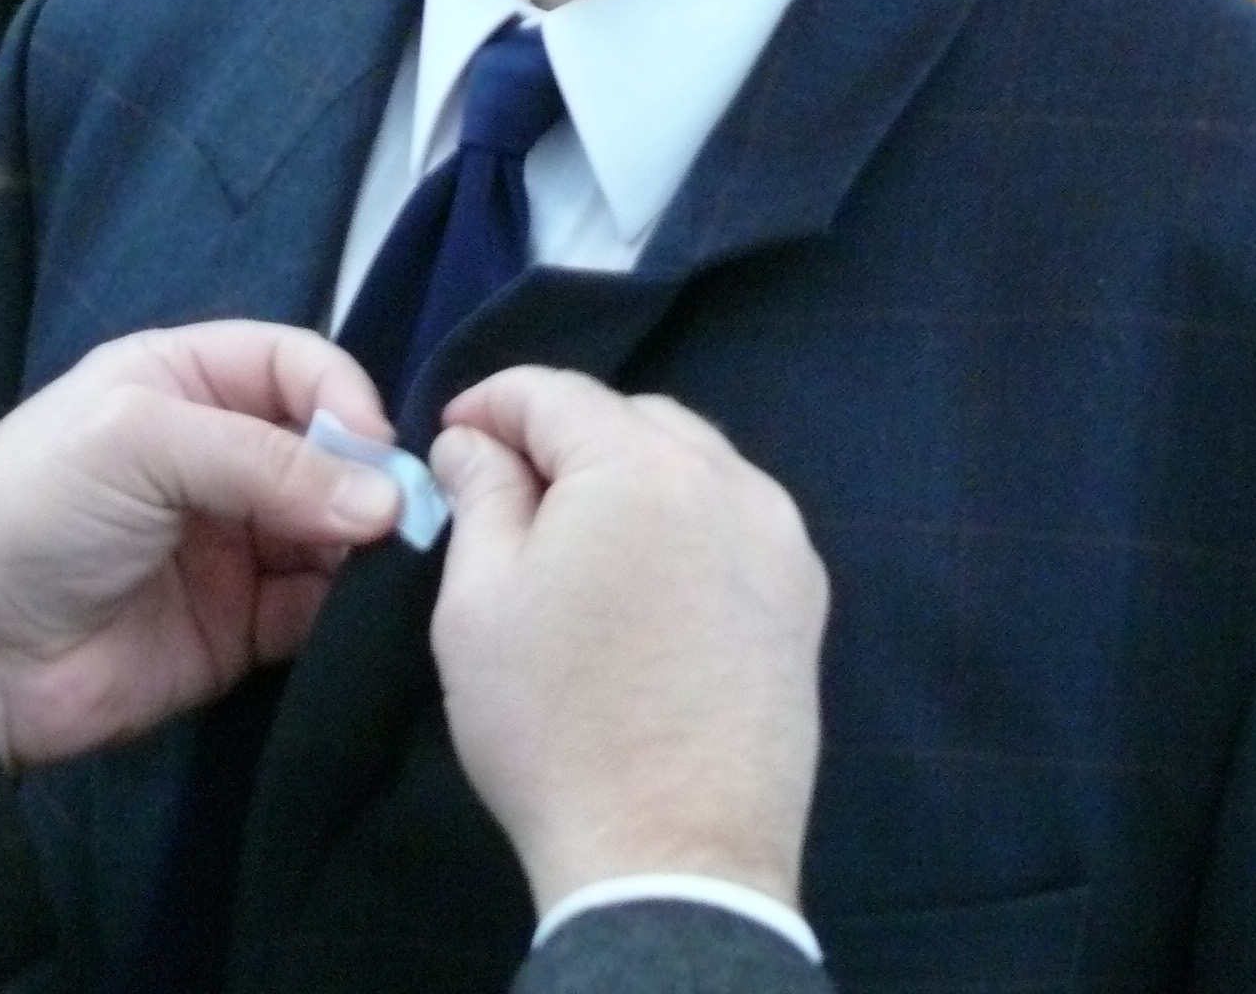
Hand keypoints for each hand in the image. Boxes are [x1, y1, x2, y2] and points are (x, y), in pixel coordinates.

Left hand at [0, 323, 400, 769]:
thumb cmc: (37, 510)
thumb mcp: (138, 442)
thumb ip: (264, 461)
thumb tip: (384, 499)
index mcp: (185, 380)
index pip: (296, 365)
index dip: (343, 396)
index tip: (376, 447)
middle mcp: (217, 453)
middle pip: (328, 447)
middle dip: (366, 475)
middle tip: (393, 520)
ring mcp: (233, 542)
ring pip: (334, 527)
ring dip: (366, 543)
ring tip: (387, 567)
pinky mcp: (241, 628)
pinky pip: (317, 609)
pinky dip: (348, 608)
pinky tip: (364, 612)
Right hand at [428, 368, 826, 920]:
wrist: (672, 861)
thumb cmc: (555, 727)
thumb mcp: (479, 603)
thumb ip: (480, 496)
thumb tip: (474, 443)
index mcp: (640, 468)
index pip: (555, 394)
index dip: (493, 404)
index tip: (451, 437)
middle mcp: (727, 481)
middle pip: (631, 418)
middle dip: (564, 437)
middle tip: (505, 490)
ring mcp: (780, 540)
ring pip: (690, 461)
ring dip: (628, 473)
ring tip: (575, 535)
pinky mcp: (804, 599)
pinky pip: (732, 518)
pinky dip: (682, 520)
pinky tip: (644, 577)